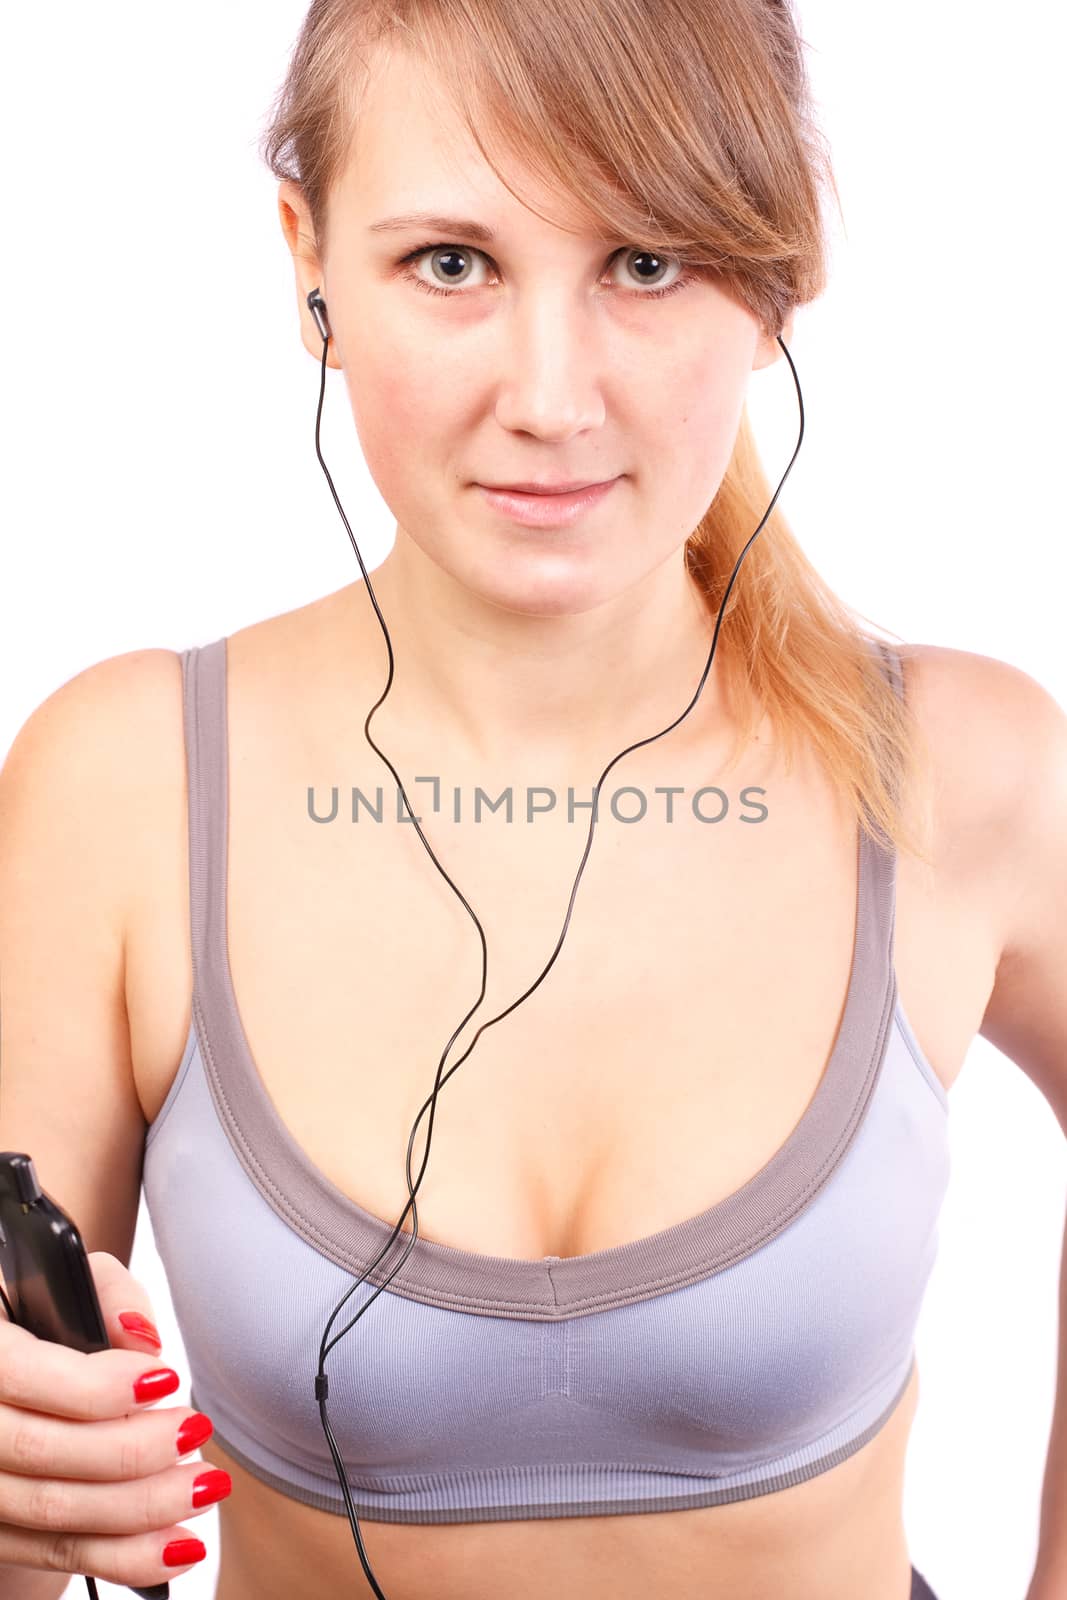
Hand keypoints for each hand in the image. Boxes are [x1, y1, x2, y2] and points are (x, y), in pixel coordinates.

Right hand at [0, 1251, 228, 1585]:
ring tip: (203, 1486)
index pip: (17, 1371)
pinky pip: (55, 1552)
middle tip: (194, 1430)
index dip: (93, 1385)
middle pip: (37, 1449)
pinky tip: (177, 1547)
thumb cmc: (53, 1315)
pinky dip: (123, 1556)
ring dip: (139, 1508)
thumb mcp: (76, 1280)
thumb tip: (143, 1341)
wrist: (18, 1380)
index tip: (165, 1380)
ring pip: (49, 1509)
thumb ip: (110, 1294)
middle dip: (130, 1449)